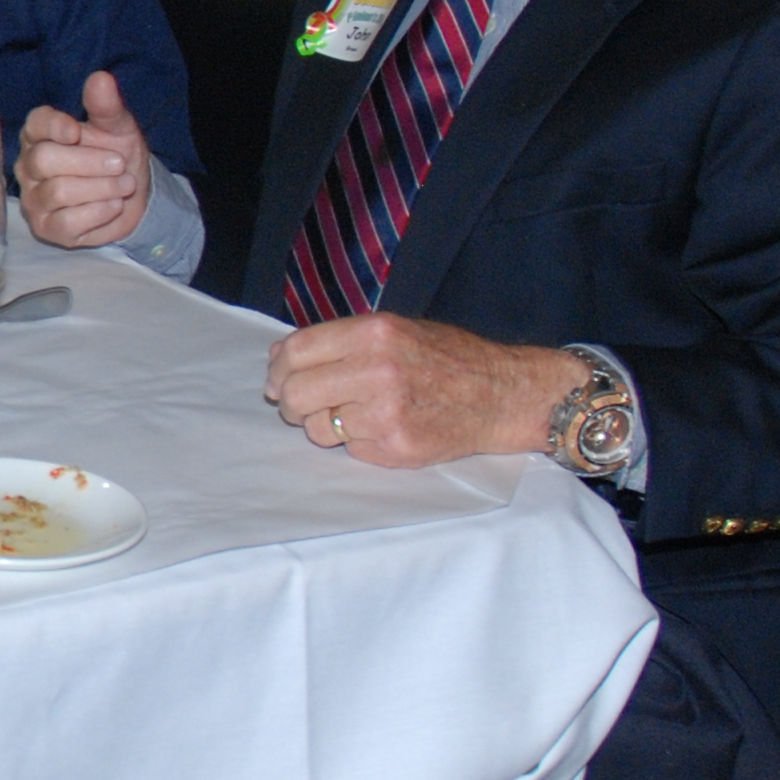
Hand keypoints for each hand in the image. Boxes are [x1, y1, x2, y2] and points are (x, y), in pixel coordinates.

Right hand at [18, 70, 150, 248]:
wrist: (129, 196)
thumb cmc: (115, 155)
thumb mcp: (118, 128)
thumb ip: (106, 106)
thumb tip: (101, 78)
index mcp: (40, 134)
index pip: (35, 124)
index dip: (53, 126)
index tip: (76, 132)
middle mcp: (29, 165)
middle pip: (44, 160)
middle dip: (90, 162)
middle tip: (120, 164)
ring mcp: (34, 198)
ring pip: (58, 192)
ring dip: (101, 188)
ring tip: (125, 185)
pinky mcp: (46, 228)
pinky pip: (66, 222)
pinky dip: (98, 212)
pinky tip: (113, 205)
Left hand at [265, 314, 583, 468]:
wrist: (502, 395)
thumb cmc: (447, 359)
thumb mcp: (395, 330)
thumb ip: (339, 340)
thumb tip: (279, 355)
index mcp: (375, 333)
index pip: (297, 351)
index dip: (278, 368)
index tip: (278, 379)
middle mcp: (378, 370)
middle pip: (296, 393)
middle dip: (290, 402)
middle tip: (301, 406)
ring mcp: (387, 412)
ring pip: (317, 428)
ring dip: (324, 424)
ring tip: (354, 415)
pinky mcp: (396, 447)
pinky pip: (349, 449)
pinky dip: (357, 442)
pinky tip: (384, 428)